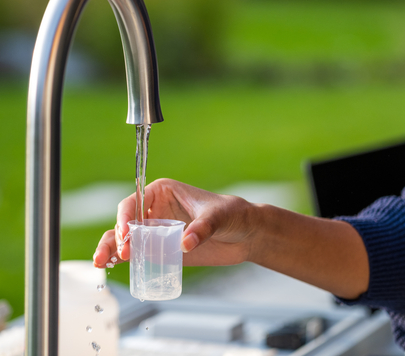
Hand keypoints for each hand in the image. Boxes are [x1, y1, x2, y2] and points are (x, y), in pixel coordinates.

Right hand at [93, 178, 256, 267]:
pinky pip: (138, 254)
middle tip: (120, 253)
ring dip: (111, 249)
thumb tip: (185, 243)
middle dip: (116, 236)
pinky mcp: (161, 249)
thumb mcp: (219, 216)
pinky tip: (113, 267)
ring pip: (125, 239)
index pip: (134, 202)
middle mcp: (154, 210)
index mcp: (162, 192)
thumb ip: (203, 228)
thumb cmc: (233, 214)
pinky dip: (123, 260)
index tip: (127, 234)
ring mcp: (156, 231)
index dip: (126, 217)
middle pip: (124, 222)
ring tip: (102, 263)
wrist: (246, 234)